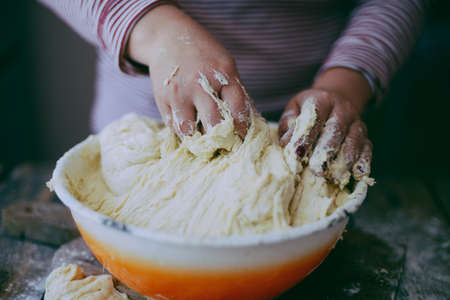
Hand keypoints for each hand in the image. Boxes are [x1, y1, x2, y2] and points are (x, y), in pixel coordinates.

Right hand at [127, 4, 250, 137]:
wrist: (168, 38)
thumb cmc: (204, 56)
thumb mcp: (226, 66)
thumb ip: (237, 93)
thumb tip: (253, 123)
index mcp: (223, 73)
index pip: (238, 108)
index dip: (243, 129)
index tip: (244, 140)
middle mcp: (200, 84)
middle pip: (214, 123)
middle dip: (222, 140)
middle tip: (226, 147)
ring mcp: (179, 93)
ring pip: (190, 131)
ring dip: (199, 141)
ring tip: (207, 144)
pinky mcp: (162, 101)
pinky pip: (174, 128)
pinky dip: (184, 134)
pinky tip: (191, 134)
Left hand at [279, 68, 372, 185]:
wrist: (337, 99)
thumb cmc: (309, 110)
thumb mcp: (295, 109)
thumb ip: (288, 123)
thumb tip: (286, 142)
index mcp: (322, 100)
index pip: (314, 116)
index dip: (306, 136)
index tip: (297, 154)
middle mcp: (343, 108)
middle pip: (336, 128)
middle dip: (326, 150)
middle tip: (316, 170)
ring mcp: (356, 122)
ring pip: (353, 140)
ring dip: (344, 159)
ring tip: (333, 177)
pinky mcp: (365, 135)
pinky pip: (367, 147)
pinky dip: (363, 161)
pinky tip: (356, 174)